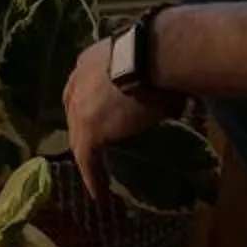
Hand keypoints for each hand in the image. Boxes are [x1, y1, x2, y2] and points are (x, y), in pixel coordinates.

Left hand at [62, 37, 165, 202]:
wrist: (152, 56)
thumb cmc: (159, 53)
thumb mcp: (144, 60)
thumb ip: (146, 75)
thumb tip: (172, 89)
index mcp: (89, 63)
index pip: (81, 89)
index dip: (87, 105)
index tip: (97, 118)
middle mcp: (78, 82)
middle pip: (74, 112)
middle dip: (82, 131)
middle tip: (93, 150)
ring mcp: (81, 107)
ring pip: (79, 139)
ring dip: (87, 158)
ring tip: (97, 178)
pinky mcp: (90, 130)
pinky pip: (87, 159)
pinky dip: (93, 177)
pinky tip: (100, 193)